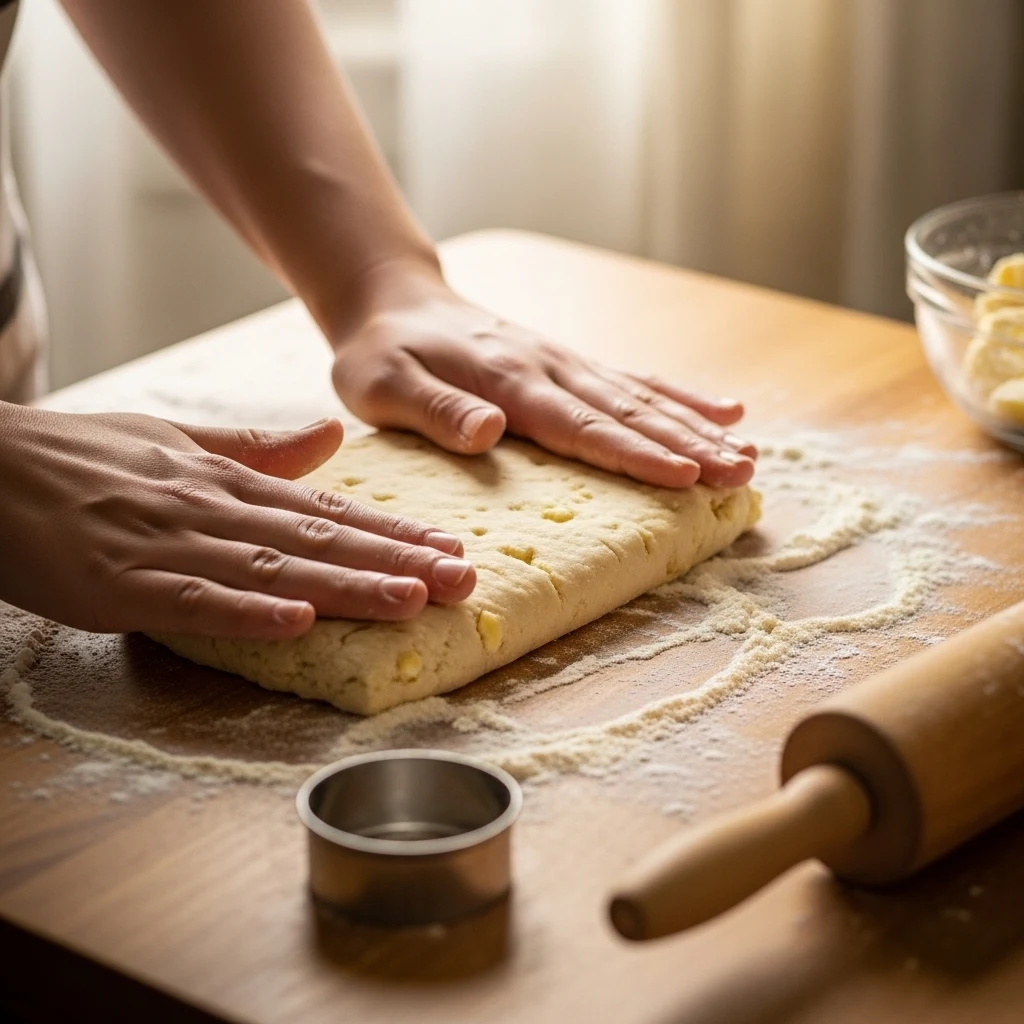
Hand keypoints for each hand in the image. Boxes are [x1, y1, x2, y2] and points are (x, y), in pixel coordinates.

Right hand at [0, 406, 475, 638]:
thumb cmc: (80, 457)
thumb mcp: (174, 440)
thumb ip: (256, 447)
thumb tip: (329, 439)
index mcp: (227, 480)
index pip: (329, 510)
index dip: (394, 532)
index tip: (451, 548)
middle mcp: (211, 508)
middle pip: (319, 540)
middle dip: (396, 561)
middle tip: (463, 580)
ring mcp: (166, 544)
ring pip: (272, 567)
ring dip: (345, 585)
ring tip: (411, 600)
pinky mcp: (116, 582)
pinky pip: (190, 600)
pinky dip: (245, 611)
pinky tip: (297, 620)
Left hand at [331, 264, 755, 489]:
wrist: (394, 302)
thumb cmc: (380, 355)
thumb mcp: (382, 387)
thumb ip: (434, 410)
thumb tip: (491, 430)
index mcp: (508, 382)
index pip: (581, 425)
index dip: (635, 454)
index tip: (686, 476)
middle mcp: (549, 368)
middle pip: (628, 412)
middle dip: (689, 446)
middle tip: (743, 475)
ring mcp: (565, 363)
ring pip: (641, 397)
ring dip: (696, 427)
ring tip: (748, 456)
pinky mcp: (569, 364)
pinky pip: (632, 380)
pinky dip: (680, 397)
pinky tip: (723, 411)